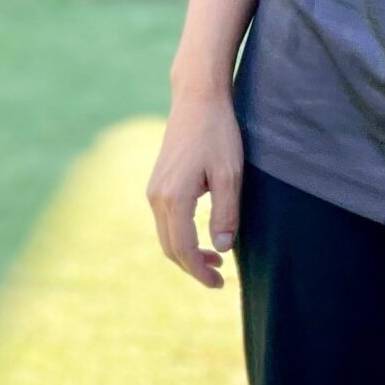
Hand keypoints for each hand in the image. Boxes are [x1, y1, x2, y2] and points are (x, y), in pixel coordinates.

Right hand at [147, 85, 242, 287]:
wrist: (196, 100)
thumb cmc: (217, 134)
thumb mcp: (230, 175)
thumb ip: (225, 214)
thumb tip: (221, 248)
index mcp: (174, 198)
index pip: (183, 249)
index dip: (200, 271)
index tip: (219, 284)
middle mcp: (157, 198)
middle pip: (170, 248)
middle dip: (192, 267)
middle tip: (219, 278)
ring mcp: (154, 191)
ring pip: (166, 236)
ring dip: (187, 253)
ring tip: (215, 259)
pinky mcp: (157, 184)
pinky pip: (165, 222)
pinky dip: (181, 237)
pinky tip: (201, 235)